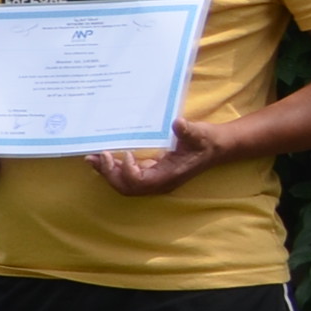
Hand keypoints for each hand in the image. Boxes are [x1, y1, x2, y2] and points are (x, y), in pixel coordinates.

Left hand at [91, 115, 234, 195]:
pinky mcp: (153, 172)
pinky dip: (115, 168)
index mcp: (169, 175)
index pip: (141, 182)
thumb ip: (188, 130)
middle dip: (109, 174)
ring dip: (108, 172)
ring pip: (126, 184)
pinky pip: (129, 176)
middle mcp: (160, 182)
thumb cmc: (208, 140)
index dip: (128, 171)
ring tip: (92, 158)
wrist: (218, 147)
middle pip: (128, 187)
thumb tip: (178, 123)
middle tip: (95, 157)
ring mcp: (156, 179)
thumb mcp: (199, 133)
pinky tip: (105, 157)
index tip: (124, 153)